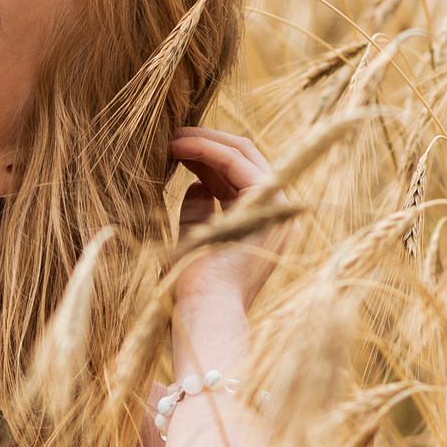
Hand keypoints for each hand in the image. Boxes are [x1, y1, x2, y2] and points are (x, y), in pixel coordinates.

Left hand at [170, 127, 286, 311]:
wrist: (205, 312)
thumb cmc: (192, 288)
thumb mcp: (195, 238)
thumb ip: (199, 210)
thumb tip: (198, 184)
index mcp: (260, 223)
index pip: (237, 175)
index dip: (206, 156)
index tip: (172, 147)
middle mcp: (274, 214)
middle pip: (244, 160)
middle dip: (207, 142)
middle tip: (171, 134)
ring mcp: (276, 209)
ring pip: (243, 155)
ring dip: (205, 141)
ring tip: (170, 137)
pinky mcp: (269, 204)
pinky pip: (237, 163)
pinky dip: (208, 149)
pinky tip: (180, 146)